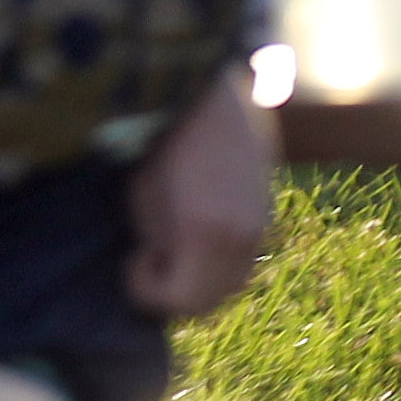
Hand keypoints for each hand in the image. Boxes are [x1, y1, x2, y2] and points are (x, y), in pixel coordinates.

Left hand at [123, 66, 275, 318]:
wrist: (221, 99)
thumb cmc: (171, 141)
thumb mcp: (144, 195)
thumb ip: (155, 242)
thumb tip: (156, 266)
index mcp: (204, 234)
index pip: (177, 299)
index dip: (146, 288)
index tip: (135, 257)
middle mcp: (239, 239)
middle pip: (208, 301)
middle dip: (175, 292)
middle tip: (151, 263)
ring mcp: (259, 228)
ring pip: (230, 285)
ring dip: (200, 282)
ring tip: (175, 251)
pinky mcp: (266, 215)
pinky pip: (242, 261)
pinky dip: (219, 264)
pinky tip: (198, 234)